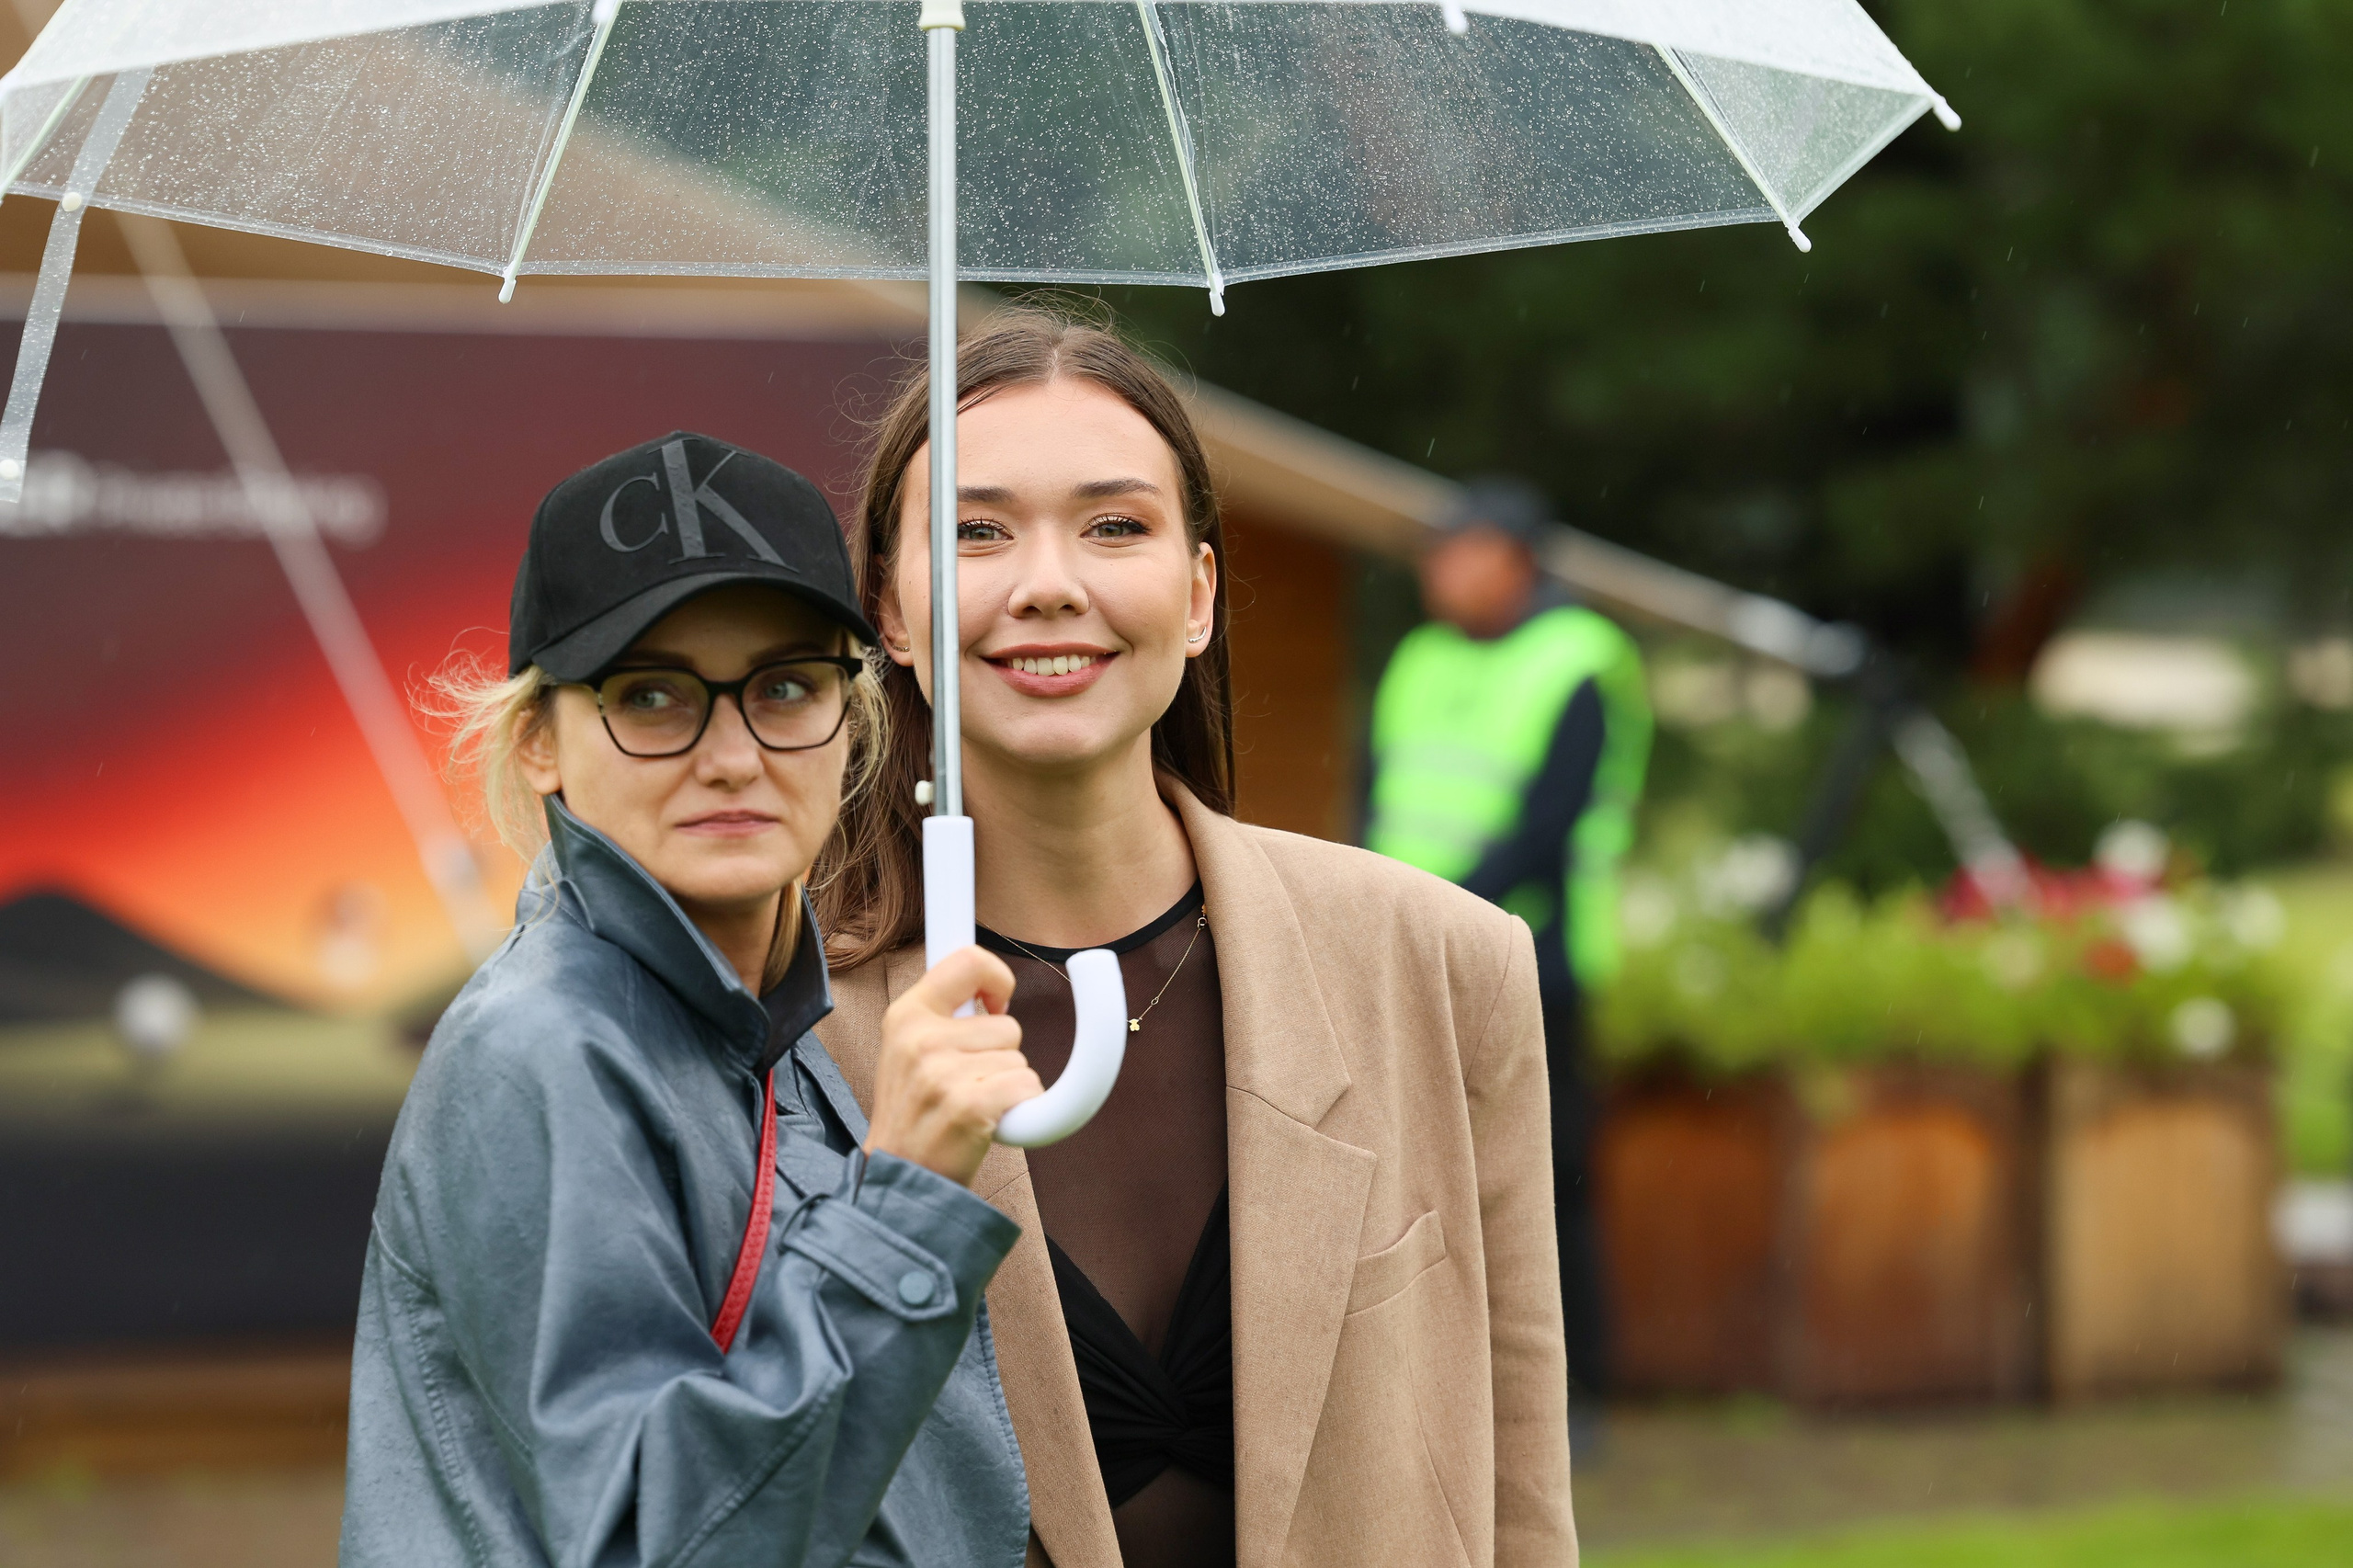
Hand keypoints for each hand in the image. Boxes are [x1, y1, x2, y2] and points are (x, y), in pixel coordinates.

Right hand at [863, 946, 1039, 1187]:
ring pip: (1020, 1060)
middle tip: (966, 1085)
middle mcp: (921, 1039)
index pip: (967, 961)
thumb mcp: (908, 1050)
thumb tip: (990, 985)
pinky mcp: (969, 1106)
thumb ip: (944, 1015)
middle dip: (1001, 1056)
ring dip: (1008, 1086)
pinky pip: (1027, 1086)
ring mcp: (943, 1073)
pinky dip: (1020, 1108)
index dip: (998, 978)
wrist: (902, 1177)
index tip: (998, 1003)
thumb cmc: (916, 1113)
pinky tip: (988, 1122)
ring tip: (969, 1107)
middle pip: (1009, 1025)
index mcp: (906, 1015)